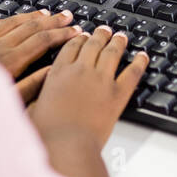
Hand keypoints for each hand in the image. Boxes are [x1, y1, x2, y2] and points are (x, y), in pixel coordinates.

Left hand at [0, 9, 79, 102]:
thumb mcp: (5, 103)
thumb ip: (31, 86)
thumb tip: (51, 71)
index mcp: (10, 62)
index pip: (42, 41)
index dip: (61, 35)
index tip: (75, 31)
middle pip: (30, 27)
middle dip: (52, 21)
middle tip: (68, 16)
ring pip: (12, 22)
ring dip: (32, 16)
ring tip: (47, 13)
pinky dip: (7, 19)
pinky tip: (12, 18)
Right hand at [29, 26, 147, 150]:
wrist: (67, 145)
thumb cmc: (48, 133)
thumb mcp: (32, 108)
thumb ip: (38, 96)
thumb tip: (37, 95)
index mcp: (59, 72)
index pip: (71, 46)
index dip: (79, 38)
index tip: (84, 35)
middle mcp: (80, 70)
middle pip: (93, 44)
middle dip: (100, 35)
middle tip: (105, 31)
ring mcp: (101, 80)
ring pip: (112, 52)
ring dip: (117, 42)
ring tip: (121, 37)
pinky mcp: (118, 94)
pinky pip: (132, 72)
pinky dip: (139, 62)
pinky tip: (143, 56)